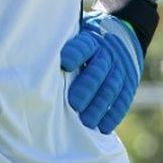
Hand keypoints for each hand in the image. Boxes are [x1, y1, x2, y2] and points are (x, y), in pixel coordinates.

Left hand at [59, 11, 143, 133]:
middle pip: (98, 71)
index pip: (84, 45)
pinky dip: (114, 114)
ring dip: (99, 106)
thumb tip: (33, 60)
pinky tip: (104, 127)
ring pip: (111, 88)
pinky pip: (124, 99)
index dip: (75, 54)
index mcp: (91, 39)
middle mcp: (108, 53)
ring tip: (87, 121)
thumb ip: (62, 46)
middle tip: (74, 104)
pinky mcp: (130, 83)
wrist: (122, 36)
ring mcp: (121, 68)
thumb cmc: (87, 42)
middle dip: (87, 88)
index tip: (64, 65)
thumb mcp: (77, 35)